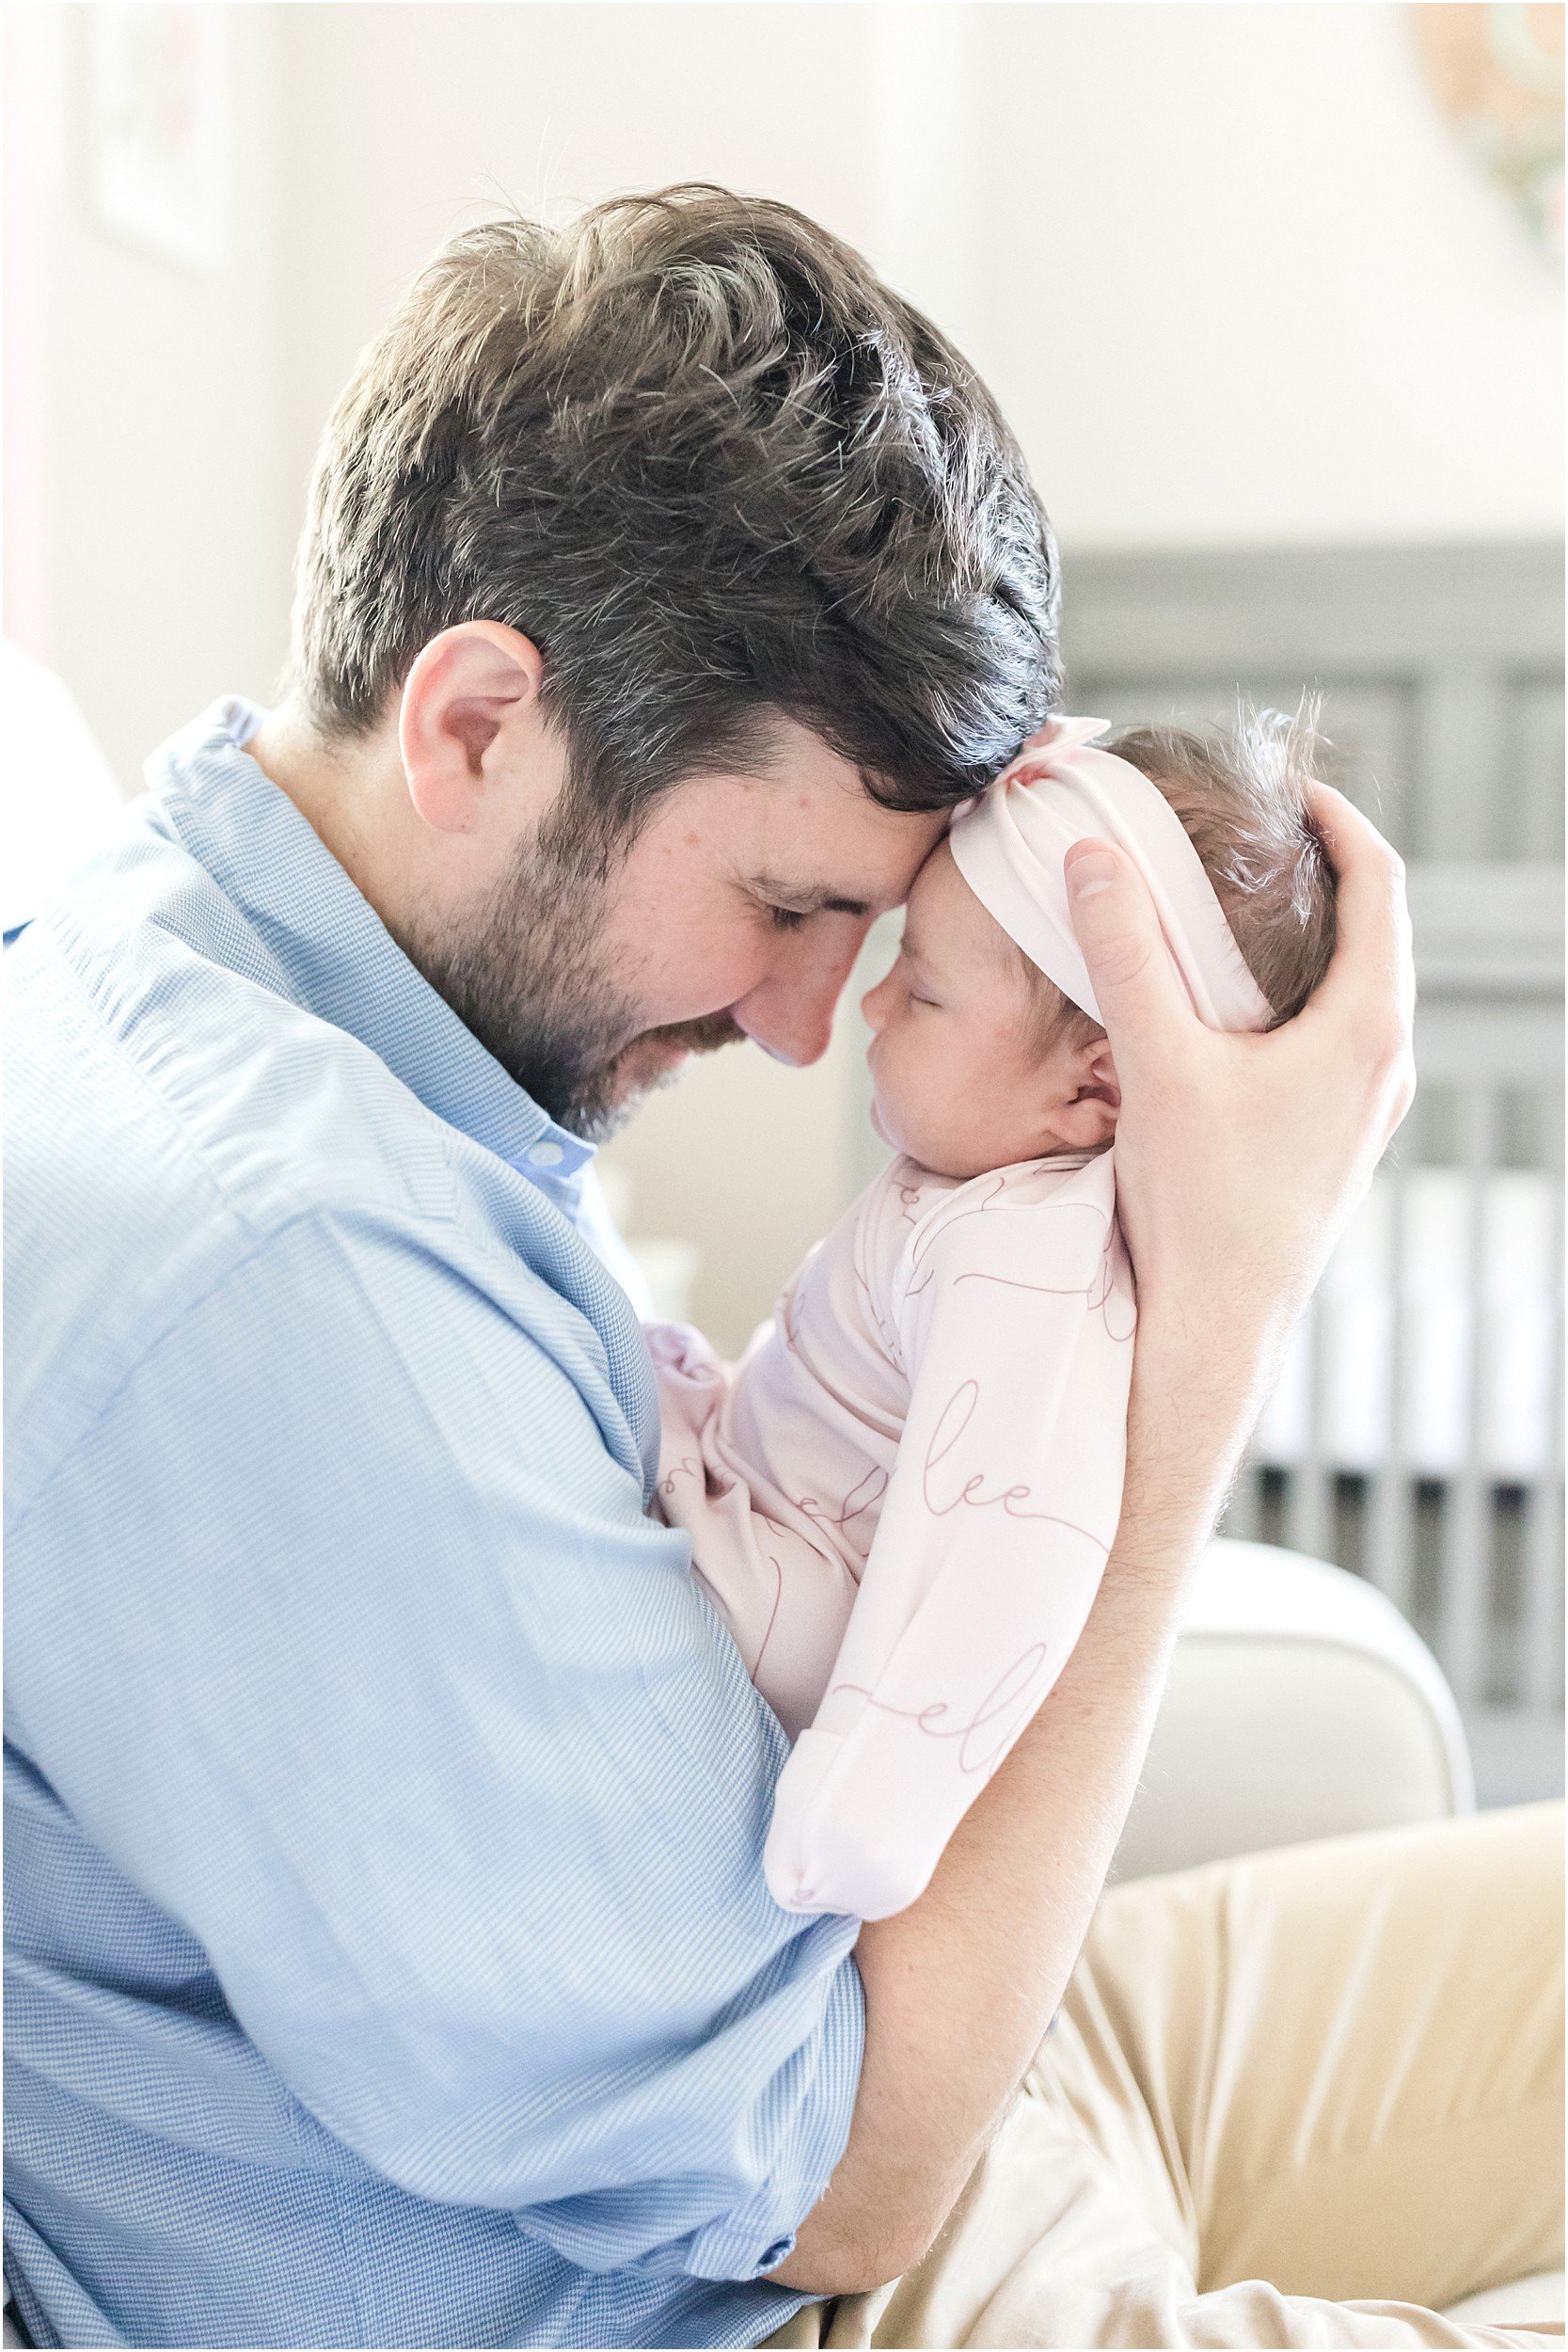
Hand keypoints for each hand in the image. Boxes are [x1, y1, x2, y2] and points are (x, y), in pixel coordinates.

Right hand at [1065, 785, 1414, 1422]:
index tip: (1289, 786)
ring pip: (1360, 988)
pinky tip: (1237, 1001)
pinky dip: (1301, 991)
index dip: (1339, 819)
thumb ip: (1126, 953)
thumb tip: (1094, 857)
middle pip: (1378, 931)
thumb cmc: (1200, 1208)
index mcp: (1368, 1029)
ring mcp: (1367, 1107)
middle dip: (1326, 868)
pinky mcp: (1338, 1138)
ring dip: (1314, 933)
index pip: (1382, 883)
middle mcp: (1386, 1064)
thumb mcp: (1158, 1063)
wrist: (1213, 1327)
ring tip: (1245, 899)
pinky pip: (1339, 1035)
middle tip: (1259, 829)